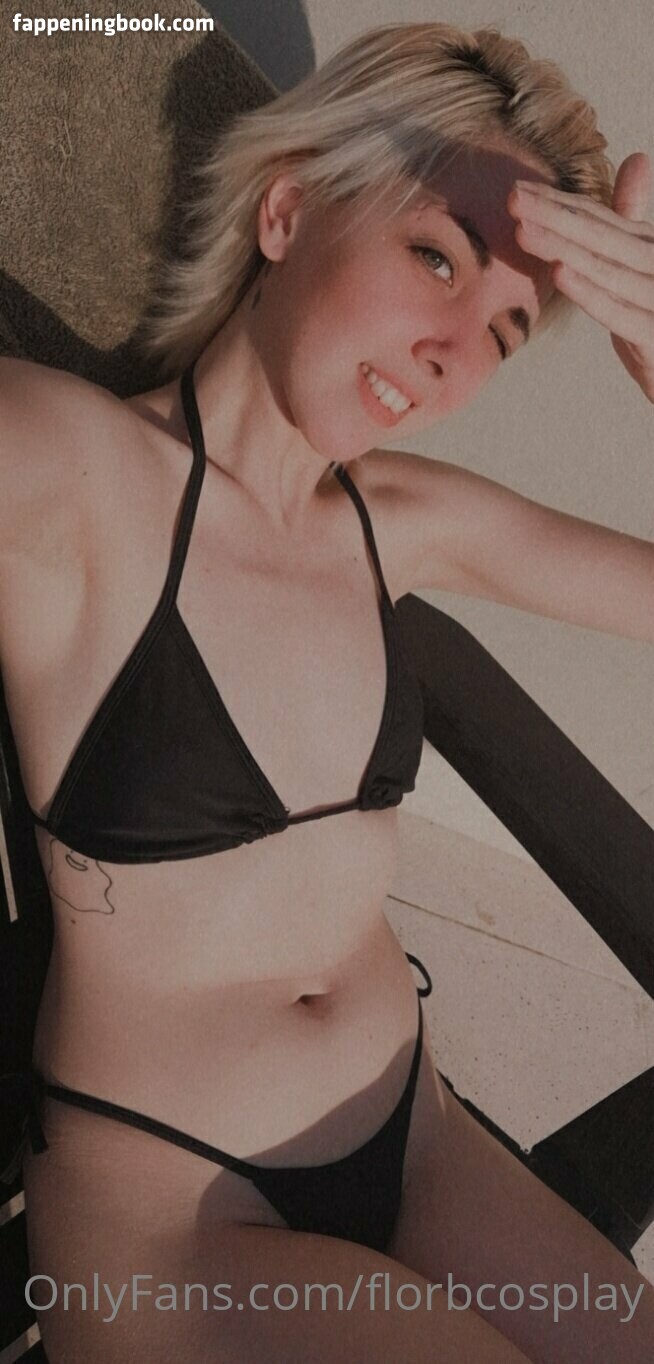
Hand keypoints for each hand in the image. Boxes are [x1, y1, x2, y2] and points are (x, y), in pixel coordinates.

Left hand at [507, 153, 653, 401]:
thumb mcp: (644, 264)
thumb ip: (633, 217)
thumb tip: (638, 158)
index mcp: (650, 246)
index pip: (600, 219)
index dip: (559, 203)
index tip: (518, 190)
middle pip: (601, 236)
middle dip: (554, 216)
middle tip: (512, 197)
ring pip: (606, 269)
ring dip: (563, 248)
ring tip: (523, 231)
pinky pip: (620, 313)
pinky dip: (590, 293)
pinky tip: (561, 273)